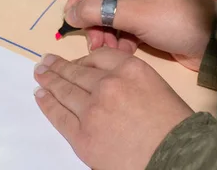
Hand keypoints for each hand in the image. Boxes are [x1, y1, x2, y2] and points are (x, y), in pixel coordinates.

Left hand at [33, 48, 192, 169]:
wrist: (177, 159)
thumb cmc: (175, 128)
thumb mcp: (157, 88)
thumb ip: (130, 80)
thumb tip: (104, 82)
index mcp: (131, 69)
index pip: (98, 56)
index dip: (82, 58)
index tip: (75, 60)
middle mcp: (108, 84)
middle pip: (77, 71)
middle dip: (59, 66)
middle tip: (46, 61)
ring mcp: (92, 109)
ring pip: (64, 90)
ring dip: (49, 80)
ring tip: (39, 73)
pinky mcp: (82, 135)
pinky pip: (59, 115)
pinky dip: (47, 103)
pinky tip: (41, 95)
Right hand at [64, 0, 215, 70]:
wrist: (215, 50)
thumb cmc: (181, 23)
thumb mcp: (139, 16)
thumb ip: (102, 11)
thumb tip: (70, 12)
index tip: (74, 10)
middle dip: (94, 16)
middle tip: (90, 39)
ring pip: (111, 9)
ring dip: (104, 30)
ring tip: (104, 49)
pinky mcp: (148, 17)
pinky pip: (123, 23)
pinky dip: (118, 37)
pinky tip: (121, 52)